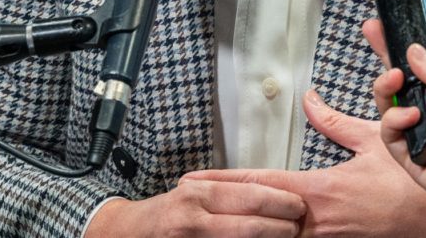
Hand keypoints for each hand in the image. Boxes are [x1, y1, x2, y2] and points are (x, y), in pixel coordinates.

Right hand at [85, 178, 304, 237]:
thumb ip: (225, 192)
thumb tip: (268, 194)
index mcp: (199, 195)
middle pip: (251, 226)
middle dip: (281, 228)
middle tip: (297, 228)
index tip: (299, 205)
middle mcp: (195, 219)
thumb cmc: (165, 214)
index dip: (280, 202)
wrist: (126, 235)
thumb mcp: (192, 192)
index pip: (251, 196)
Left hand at [185, 85, 425, 235]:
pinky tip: (251, 232)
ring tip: (209, 221)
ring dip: (241, 228)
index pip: (261, 185)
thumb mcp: (373, 142)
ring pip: (272, 236)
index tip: (194, 181)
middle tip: (187, 203)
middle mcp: (316, 221)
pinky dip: (272, 236)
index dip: (224, 183)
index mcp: (321, 191)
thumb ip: (335, 122)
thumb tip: (309, 98)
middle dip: (220, 211)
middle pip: (255, 219)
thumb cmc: (408, 182)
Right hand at [363, 20, 425, 204]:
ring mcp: (423, 130)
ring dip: (386, 87)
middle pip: (404, 77)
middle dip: (386, 56)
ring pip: (390, 103)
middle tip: (372, 34)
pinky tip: (410, 117)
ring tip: (394, 80)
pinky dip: (394, 121)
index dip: (413, 38)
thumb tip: (412, 50)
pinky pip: (390, 134)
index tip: (390, 22)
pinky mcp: (412, 155)